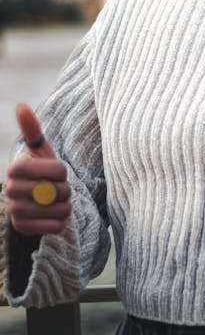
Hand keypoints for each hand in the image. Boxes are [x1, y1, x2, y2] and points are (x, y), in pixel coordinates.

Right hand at [6, 104, 71, 235]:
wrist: (39, 200)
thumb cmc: (43, 171)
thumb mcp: (41, 151)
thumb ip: (32, 130)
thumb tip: (21, 106)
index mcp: (15, 168)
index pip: (51, 169)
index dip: (60, 171)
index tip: (61, 172)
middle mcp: (10, 190)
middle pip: (54, 190)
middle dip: (65, 190)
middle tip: (60, 189)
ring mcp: (15, 210)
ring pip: (56, 209)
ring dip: (65, 206)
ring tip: (58, 202)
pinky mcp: (23, 228)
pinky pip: (54, 226)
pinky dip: (61, 222)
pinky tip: (54, 216)